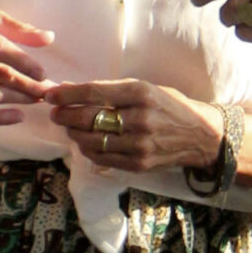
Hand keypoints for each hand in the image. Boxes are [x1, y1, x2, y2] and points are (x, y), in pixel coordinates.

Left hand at [45, 78, 224, 173]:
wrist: (201, 136)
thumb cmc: (171, 106)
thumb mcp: (147, 88)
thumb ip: (113, 90)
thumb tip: (74, 90)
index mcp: (141, 93)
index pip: (94, 92)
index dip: (67, 94)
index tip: (50, 94)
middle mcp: (140, 118)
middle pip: (88, 118)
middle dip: (65, 115)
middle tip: (55, 112)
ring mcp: (139, 144)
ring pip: (91, 140)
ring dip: (74, 133)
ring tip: (70, 127)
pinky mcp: (138, 163)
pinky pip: (101, 157)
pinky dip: (87, 149)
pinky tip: (85, 142)